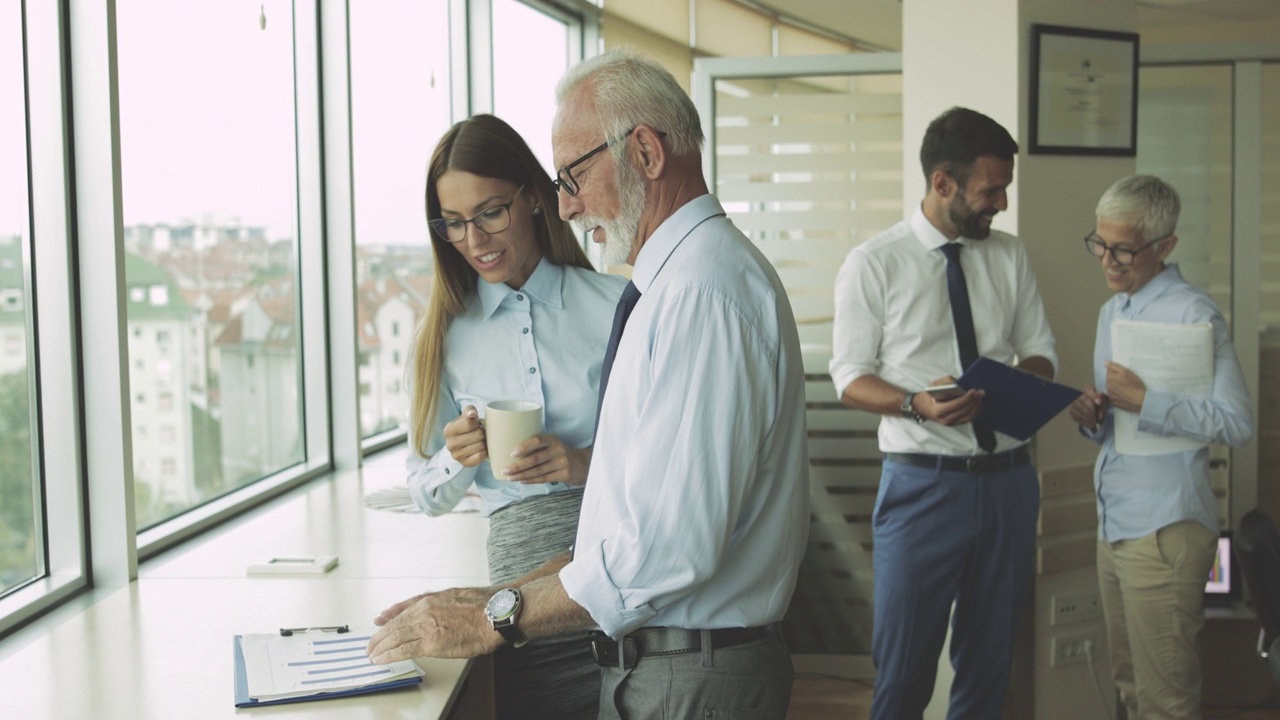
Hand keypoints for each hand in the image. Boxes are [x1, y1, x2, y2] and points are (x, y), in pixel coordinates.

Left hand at [367, 587, 499, 663]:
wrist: (495, 615)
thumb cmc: (481, 606)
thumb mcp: (453, 594)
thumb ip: (433, 600)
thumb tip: (421, 603)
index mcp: (430, 600)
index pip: (401, 612)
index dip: (387, 621)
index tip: (378, 625)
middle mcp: (424, 611)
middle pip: (394, 625)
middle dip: (379, 637)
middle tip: (370, 646)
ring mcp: (427, 627)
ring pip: (394, 637)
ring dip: (380, 647)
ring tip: (372, 654)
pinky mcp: (432, 643)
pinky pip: (403, 650)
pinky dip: (389, 655)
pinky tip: (382, 659)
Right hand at [443, 406, 486, 467]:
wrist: (462, 446)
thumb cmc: (466, 429)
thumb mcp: (465, 417)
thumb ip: (469, 411)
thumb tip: (472, 414)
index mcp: (448, 430)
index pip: (469, 423)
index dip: (477, 422)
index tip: (476, 424)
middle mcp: (450, 444)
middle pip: (477, 434)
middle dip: (482, 432)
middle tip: (479, 433)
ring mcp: (457, 456)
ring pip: (480, 445)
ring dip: (484, 442)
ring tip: (480, 440)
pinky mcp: (465, 464)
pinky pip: (481, 456)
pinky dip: (484, 452)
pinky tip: (480, 449)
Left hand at [502, 435, 591, 484]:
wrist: (582, 464)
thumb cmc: (560, 453)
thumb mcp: (552, 445)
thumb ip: (538, 447)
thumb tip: (513, 453)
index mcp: (553, 440)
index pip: (538, 441)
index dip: (524, 447)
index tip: (512, 453)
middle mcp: (558, 450)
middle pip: (535, 459)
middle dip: (518, 466)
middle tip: (505, 470)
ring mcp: (562, 463)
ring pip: (538, 471)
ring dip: (522, 475)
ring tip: (510, 477)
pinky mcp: (564, 474)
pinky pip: (544, 478)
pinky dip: (531, 480)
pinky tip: (521, 481)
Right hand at [915, 376, 983, 425]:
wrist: (921, 407)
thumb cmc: (928, 395)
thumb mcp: (933, 385)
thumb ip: (946, 382)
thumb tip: (960, 382)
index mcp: (939, 410)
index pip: (956, 405)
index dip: (966, 398)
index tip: (974, 390)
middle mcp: (945, 419)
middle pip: (964, 411)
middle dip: (974, 401)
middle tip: (980, 392)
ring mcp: (951, 423)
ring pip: (968, 417)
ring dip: (976, 406)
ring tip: (979, 397)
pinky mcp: (955, 424)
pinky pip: (968, 418)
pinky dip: (974, 411)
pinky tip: (976, 403)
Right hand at [1068, 386, 1108, 430]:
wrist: (1093, 410)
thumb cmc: (1099, 404)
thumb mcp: (1104, 401)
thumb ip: (1102, 401)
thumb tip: (1098, 405)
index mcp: (1087, 390)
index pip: (1088, 390)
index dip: (1093, 396)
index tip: (1099, 403)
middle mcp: (1078, 395)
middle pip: (1083, 400)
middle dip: (1091, 410)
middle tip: (1098, 417)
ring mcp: (1074, 403)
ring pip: (1079, 409)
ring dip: (1088, 417)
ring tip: (1095, 422)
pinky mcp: (1072, 411)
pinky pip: (1076, 415)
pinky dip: (1084, 421)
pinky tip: (1090, 423)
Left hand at [1105, 362, 1146, 412]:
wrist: (1141, 400)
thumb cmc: (1135, 385)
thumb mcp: (1126, 372)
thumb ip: (1114, 367)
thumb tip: (1105, 363)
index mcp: (1110, 378)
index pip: (1110, 372)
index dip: (1117, 372)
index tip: (1124, 375)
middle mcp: (1107, 387)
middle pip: (1110, 380)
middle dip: (1116, 380)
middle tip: (1126, 382)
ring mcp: (1110, 396)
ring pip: (1112, 388)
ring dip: (1116, 387)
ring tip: (1126, 389)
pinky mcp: (1114, 403)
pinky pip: (1114, 396)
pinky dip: (1118, 395)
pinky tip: (1125, 395)